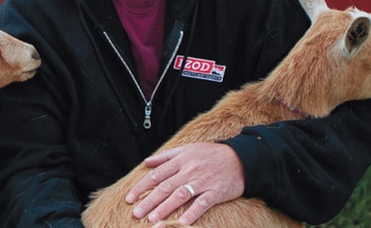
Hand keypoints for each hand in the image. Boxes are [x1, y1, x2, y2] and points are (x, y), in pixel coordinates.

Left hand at [124, 142, 243, 225]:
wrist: (241, 159)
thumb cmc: (211, 154)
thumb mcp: (187, 149)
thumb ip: (166, 156)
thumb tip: (147, 162)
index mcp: (181, 160)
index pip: (156, 175)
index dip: (142, 187)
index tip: (130, 198)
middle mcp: (190, 170)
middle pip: (165, 187)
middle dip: (149, 201)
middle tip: (136, 213)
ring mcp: (203, 181)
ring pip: (180, 196)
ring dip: (165, 208)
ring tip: (152, 219)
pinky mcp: (217, 192)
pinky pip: (202, 204)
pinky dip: (192, 213)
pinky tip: (182, 222)